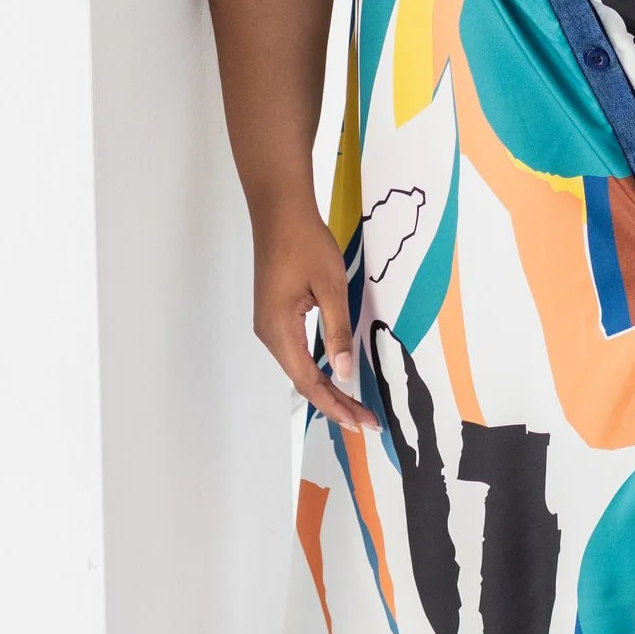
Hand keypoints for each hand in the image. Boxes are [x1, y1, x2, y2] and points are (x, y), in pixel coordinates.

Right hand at [251, 196, 373, 433]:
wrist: (279, 212)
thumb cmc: (306, 243)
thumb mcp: (330, 286)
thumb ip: (338, 331)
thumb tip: (346, 373)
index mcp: (279, 330)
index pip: (309, 381)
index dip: (336, 405)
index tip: (361, 422)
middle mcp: (269, 334)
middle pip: (303, 380)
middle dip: (334, 403)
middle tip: (365, 422)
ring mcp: (270, 325)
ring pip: (300, 368)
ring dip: (327, 388)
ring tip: (354, 407)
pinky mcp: (275, 315)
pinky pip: (297, 352)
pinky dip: (318, 370)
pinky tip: (335, 376)